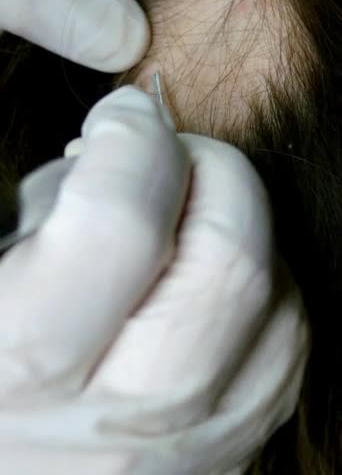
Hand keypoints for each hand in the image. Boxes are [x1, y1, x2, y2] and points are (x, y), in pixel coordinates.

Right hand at [0, 87, 308, 473]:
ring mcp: (193, 445)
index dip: (131, 140)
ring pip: (277, 298)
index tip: (122, 117)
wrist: (9, 472)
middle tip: (165, 153)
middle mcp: (125, 419)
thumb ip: (46, 206)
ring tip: (178, 220)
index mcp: (25, 361)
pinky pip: (285, 347)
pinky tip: (204, 279)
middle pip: (231, 258)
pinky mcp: (231, 450)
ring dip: (238, 226)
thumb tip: (115, 145)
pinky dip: (261, 287)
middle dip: (208, 167)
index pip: (122, 222)